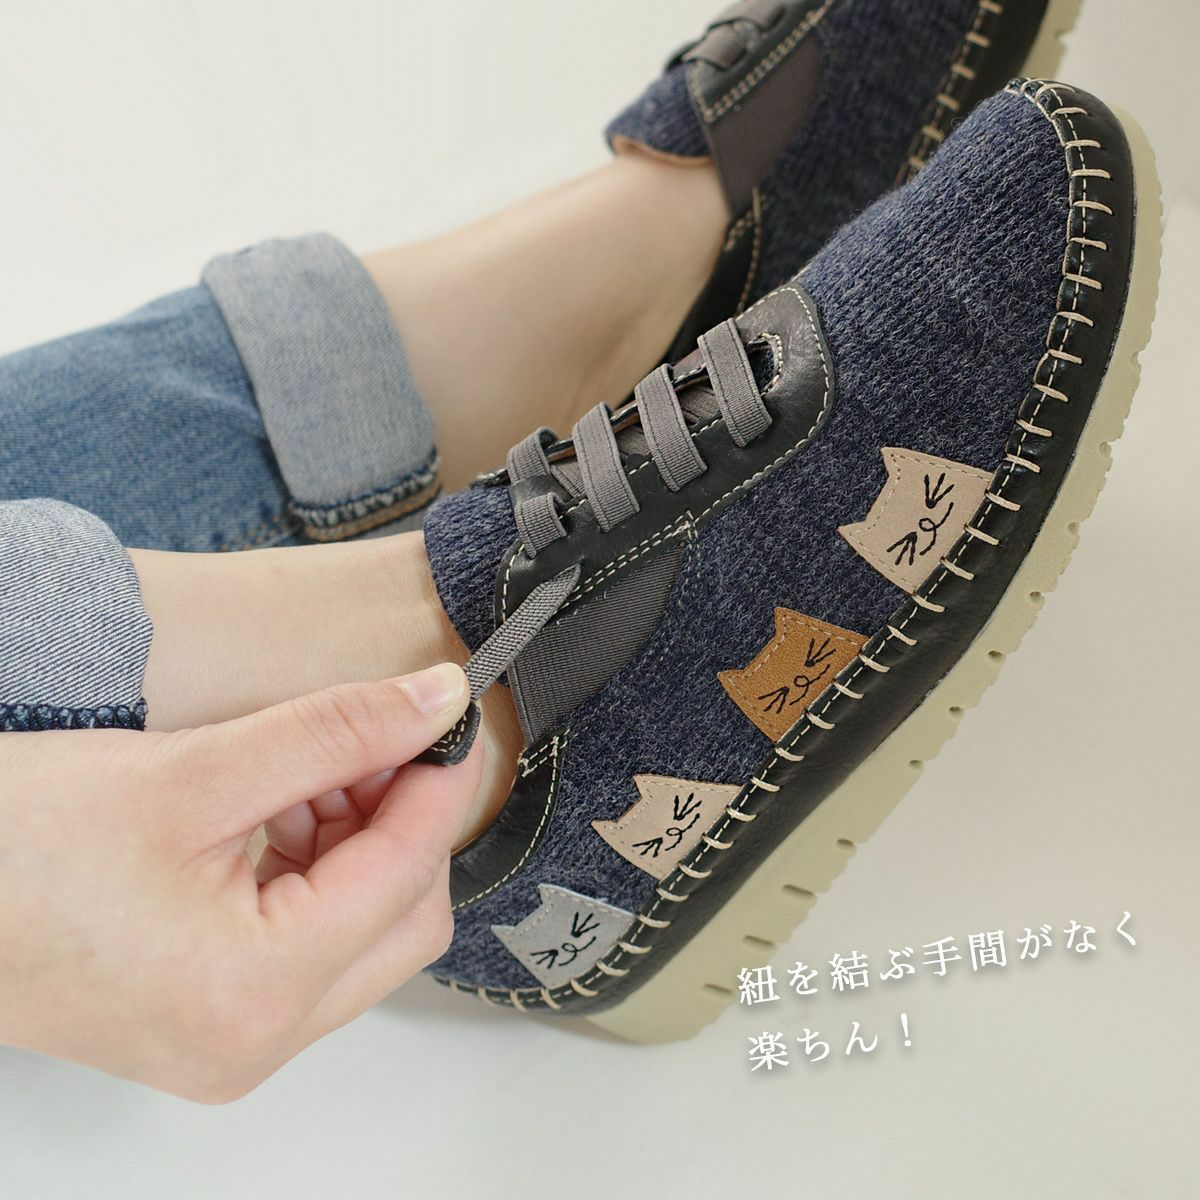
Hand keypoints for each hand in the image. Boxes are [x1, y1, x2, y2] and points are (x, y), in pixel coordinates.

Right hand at [0, 663, 478, 1101]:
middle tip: (376, 741)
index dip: (439, 784)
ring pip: (363, 934)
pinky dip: (317, 874)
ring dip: (360, 844)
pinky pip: (311, 949)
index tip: (448, 717)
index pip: (407, 876)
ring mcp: (233, 1044)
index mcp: (254, 992)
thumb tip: (437, 702)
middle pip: (404, 922)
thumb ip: (333, 733)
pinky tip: (280, 810)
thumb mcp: (193, 771)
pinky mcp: (213, 1024)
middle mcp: (254, 1043)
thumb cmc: (15, 846)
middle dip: (403, 821)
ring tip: (309, 770)